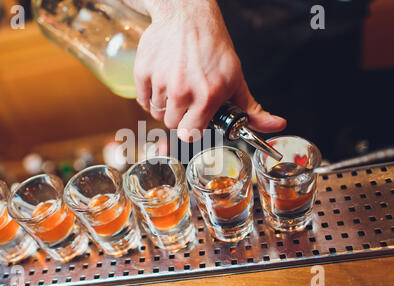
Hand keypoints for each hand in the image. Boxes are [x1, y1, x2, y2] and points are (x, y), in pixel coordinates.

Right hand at [128, 0, 286, 140]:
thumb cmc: (214, 48)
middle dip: (180, 116)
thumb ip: (253, 109)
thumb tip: (278, 125)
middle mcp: (183, 92)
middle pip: (173, 125)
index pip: (190, 134)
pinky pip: (143, 100)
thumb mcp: (237, 79)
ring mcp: (161, 82)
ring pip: (157, 112)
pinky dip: (151, 95)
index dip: (193, 128)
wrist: (188, 16)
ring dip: (166, 104)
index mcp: (208, 97)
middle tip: (187, 98)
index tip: (194, 120)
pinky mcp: (143, 73)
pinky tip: (163, 81)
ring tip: (176, 84)